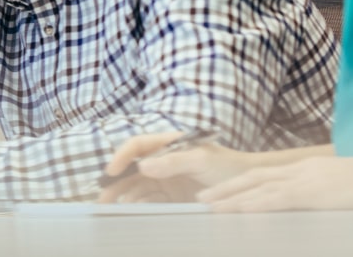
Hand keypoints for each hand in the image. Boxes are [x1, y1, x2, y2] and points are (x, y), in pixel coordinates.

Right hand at [98, 132, 253, 203]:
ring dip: (125, 196)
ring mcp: (167, 179)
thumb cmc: (230, 167)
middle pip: (132, 169)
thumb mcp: (202, 160)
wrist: (253, 188)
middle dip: (116, 182)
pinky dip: (139, 206)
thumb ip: (173, 161)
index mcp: (168, 144)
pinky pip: (150, 200)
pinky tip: (133, 212)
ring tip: (115, 210)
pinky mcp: (172, 197)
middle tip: (103, 199)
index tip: (112, 172)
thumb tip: (142, 166)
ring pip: (137, 187)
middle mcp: (163, 160)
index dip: (121, 157)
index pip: (137, 146)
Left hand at [197, 156, 352, 211]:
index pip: (264, 175)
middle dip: (226, 188)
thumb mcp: (333, 188)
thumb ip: (313, 194)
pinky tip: (242, 210)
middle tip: (202, 198)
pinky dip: (258, 203)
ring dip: (234, 198)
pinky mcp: (314, 192)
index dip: (238, 183)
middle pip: (255, 177)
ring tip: (212, 207)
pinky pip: (281, 198)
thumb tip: (299, 204)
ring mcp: (307, 180)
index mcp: (304, 170)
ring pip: (261, 188)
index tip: (217, 193)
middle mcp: (301, 172)